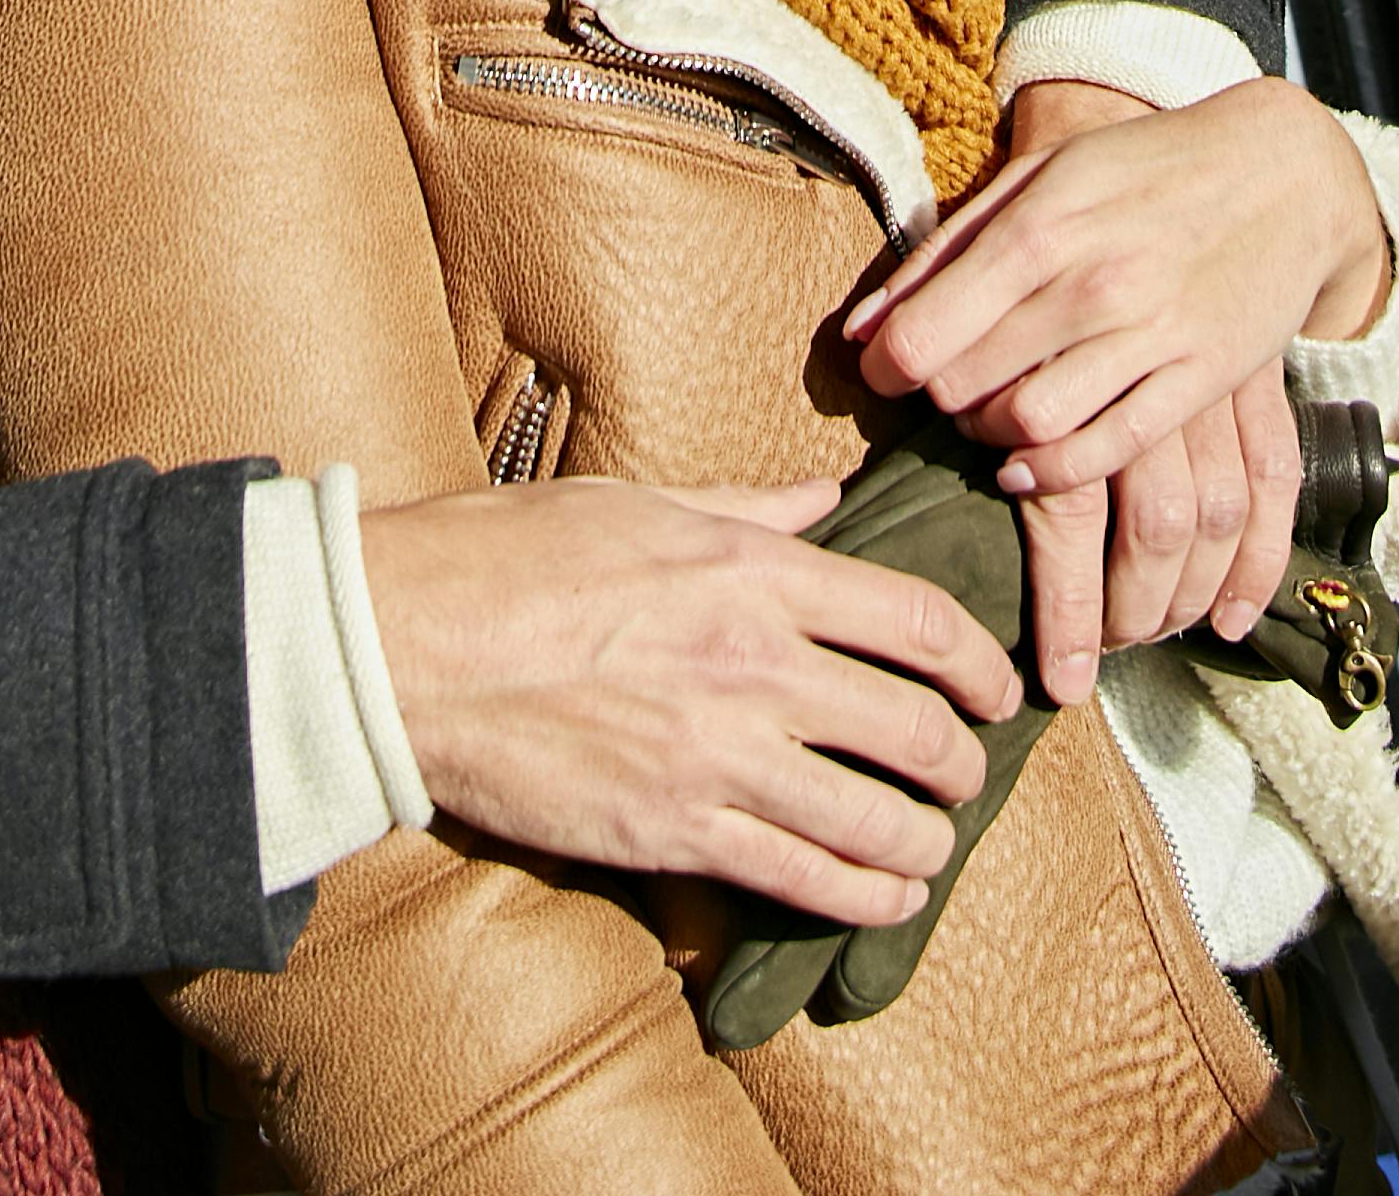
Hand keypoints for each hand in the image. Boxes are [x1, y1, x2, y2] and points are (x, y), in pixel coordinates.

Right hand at [361, 475, 1023, 928]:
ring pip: (876, 815)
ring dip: (927, 839)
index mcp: (752, 572)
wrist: (401, 644)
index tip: (997, 685)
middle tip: (970, 769)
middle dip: (963, 757)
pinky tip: (887, 895)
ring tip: (934, 844)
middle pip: (915, 726)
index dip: (978, 661)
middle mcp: (754, 663)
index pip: (915, 620)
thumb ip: (747, 511)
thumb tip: (822, 502)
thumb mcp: (637, 504)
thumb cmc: (505, 558)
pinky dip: (865, 894)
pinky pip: (805, 877)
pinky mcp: (674, 830)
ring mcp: (718, 755)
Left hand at [848, 80, 1389, 690]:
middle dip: (936, 397)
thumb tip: (858, 330)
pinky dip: (1052, 469)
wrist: (1286, 174)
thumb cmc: (1146, 168)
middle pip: (966, 384)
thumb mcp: (1041, 177)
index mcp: (1042, 226)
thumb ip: (946, 251)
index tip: (884, 371)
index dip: (885, 368)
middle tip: (943, 385)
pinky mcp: (1199, 378)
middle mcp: (1093, 285)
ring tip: (988, 413)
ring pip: (1030, 426)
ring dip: (989, 435)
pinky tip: (1029, 460)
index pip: (924, 334)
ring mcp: (1152, 336)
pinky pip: (1107, 449)